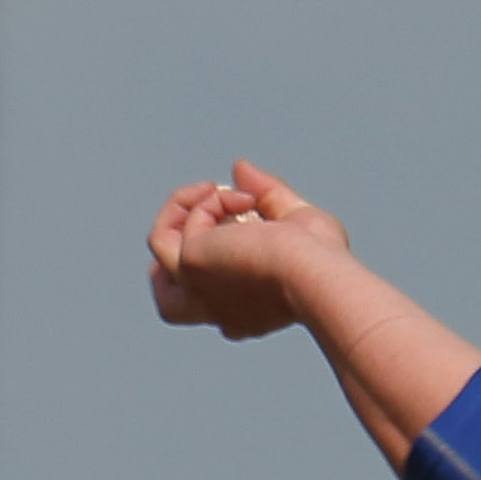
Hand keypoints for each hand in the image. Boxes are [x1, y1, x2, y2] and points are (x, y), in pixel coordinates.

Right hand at [148, 159, 351, 340]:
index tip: (253, 222)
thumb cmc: (321, 261)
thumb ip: (266, 194)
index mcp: (245, 312)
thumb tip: (238, 167)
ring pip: (159, 249)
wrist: (314, 273)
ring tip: (218, 190)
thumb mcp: (295, 219)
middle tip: (206, 208)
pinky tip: (240, 199)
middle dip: (175, 248)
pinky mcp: (189, 267)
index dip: (222, 251)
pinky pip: (171, 226)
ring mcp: (198, 292)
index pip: (213, 297)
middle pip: (169, 300)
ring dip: (182, 207)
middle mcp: (218, 311)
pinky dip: (201, 202)